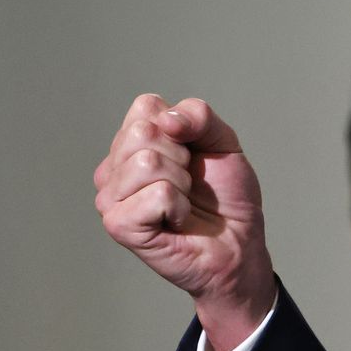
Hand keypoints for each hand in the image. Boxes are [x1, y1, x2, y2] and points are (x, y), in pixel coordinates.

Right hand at [94, 94, 275, 350]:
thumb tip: (167, 119)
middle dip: (180, 156)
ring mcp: (111, 198)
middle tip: (188, 184)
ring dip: (181, 183)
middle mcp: (114, 169)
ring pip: (146, 162)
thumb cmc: (226, 198)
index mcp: (132, 144)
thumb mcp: (223, 142)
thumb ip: (199, 116)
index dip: (182, 127)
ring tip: (182, 202)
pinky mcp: (119, 224)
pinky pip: (157, 194)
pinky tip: (176, 221)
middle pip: (142, 132)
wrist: (239, 244)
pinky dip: (178, 206)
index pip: (145, 107)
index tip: (191, 155)